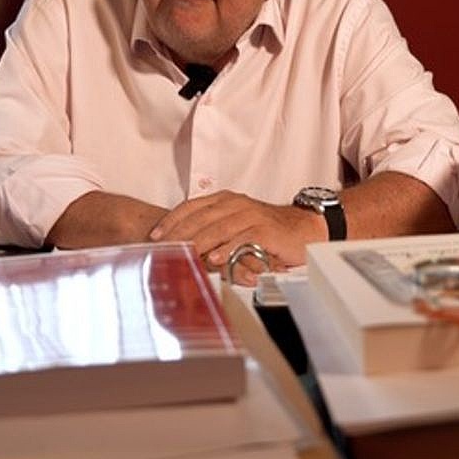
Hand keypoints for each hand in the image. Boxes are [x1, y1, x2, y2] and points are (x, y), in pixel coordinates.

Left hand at [149, 190, 325, 284]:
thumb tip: (183, 245)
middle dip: (178, 235)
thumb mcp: (236, 224)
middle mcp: (235, 204)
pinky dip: (228, 249)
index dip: (171, 221)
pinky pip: (242, 239)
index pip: (191, 207)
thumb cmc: (267, 230)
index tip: (155, 236)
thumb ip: (212, 230)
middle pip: (200, 218)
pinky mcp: (264, 230)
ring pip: (218, 228)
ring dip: (198, 243)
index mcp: (224, 200)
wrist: (303, 228)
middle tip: (163, 250)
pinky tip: (216, 258)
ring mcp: (250, 216)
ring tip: (182, 254)